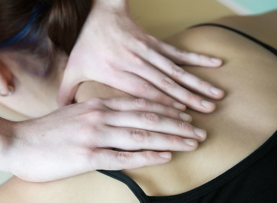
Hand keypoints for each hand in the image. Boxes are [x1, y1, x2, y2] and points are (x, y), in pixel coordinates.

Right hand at [9, 98, 205, 181]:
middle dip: (178, 124)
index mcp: (98, 104)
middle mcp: (100, 116)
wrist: (15, 142)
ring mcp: (94, 136)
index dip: (167, 110)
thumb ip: (98, 113)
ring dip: (170, 139)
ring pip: (141, 135)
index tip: (185, 115)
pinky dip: (148, 156)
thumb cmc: (46, 131)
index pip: (141, 104)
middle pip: (148, 118)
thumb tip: (120, 118)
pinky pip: (124, 157)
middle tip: (199, 131)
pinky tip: (165, 157)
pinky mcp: (87, 156)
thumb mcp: (75, 113)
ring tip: (191, 142)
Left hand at [57, 0, 224, 112]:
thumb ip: (67, 92)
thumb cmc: (85, 43)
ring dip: (197, 82)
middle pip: (164, 82)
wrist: (97, 12)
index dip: (163, 104)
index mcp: (114, 71)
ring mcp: (146, 50)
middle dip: (187, 98)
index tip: (181, 117)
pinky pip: (178, 52)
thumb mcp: (73, 68)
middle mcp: (133, 61)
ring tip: (216, 94)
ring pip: (175, 69)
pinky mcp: (154, 42)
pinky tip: (215, 64)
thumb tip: (60, 112)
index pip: (142, 91)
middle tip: (207, 111)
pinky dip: (196, 59)